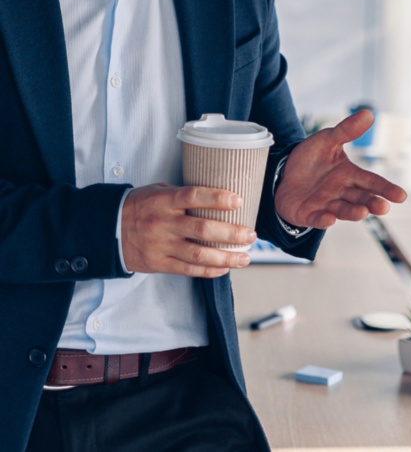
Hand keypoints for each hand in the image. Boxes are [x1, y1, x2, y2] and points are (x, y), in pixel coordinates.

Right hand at [121, 184, 256, 276]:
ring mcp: (162, 246)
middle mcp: (164, 224)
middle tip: (251, 235)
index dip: (217, 198)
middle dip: (231, 233)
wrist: (108, 230)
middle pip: (202, 229)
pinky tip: (225, 267)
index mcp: (165, 201)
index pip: (193, 196)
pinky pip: (188, 269)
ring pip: (198, 253)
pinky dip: (209, 270)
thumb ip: (183, 194)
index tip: (238, 200)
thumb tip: (215, 195)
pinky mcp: (159, 264)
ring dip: (225, 257)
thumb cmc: (140, 206)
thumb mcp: (158, 191)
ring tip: (245, 257)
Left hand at [274, 109, 406, 228]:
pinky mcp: (308, 214)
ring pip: (342, 210)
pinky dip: (323, 220)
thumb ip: (346, 130)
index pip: (371, 182)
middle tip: (383, 207)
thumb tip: (368, 113)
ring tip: (363, 212)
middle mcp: (341, 192)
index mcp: (350, 175)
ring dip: (353, 213)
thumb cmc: (311, 158)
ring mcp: (326, 205)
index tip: (401, 196)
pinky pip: (317, 218)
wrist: (283, 171)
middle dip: (372, 204)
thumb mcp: (327, 140)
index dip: (386, 189)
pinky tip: (330, 220)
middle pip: (361, 198)